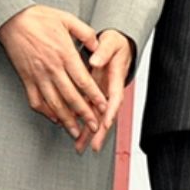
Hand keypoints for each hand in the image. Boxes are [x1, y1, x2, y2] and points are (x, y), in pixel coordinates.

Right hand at [0, 5, 105, 141]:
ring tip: (75, 131)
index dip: (94, 96)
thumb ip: (85, 33)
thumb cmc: (40, 17)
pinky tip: (54, 118)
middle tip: (94, 126)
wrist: (11, 19)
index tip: (103, 106)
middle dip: (84, 114)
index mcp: (65, 54)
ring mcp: (37, 75)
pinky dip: (45, 112)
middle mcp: (52, 68)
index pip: (83, 81)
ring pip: (54, 103)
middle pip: (71, 97)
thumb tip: (98, 45)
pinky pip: (36, 100)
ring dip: (66, 119)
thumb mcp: (68, 19)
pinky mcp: (26, 78)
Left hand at [82, 29, 136, 153]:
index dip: (111, 111)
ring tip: (80, 146)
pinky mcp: (93, 94)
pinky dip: (81, 122)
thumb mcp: (111, 42)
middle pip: (106, 114)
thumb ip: (103, 52)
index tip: (107, 122)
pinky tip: (74, 133)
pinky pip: (88, 110)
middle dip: (100, 131)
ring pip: (95, 116)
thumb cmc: (114, 43)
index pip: (115, 97)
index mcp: (115, 78)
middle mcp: (109, 89)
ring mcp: (101, 93)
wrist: (115, 43)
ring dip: (88, 132)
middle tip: (94, 146)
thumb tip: (95, 61)